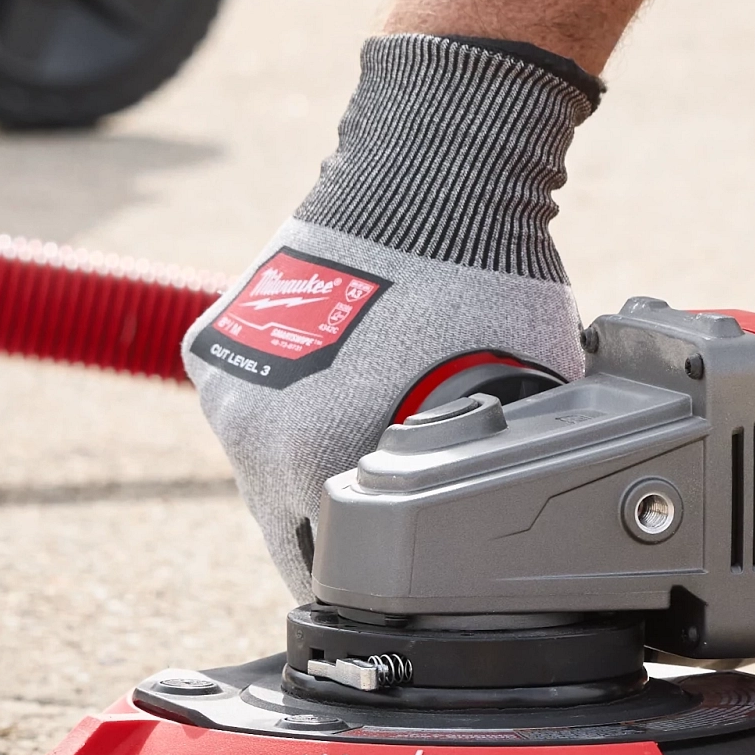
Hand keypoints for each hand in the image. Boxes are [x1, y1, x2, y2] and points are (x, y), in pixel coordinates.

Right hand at [189, 33, 595, 591]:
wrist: (433, 166)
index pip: (329, 574)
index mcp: (315, 459)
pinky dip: (289, 409)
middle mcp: (253, 434)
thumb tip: (542, 512)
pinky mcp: (212, 347)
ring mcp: (226, 388)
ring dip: (310, 469)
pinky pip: (253, 412)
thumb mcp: (524, 396)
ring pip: (267, 471)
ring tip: (371, 431)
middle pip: (290, 528)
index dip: (371, 588)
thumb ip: (506, 464)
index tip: (395, 588)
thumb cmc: (483, 276)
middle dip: (337, 532)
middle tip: (393, 511)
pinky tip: (341, 382)